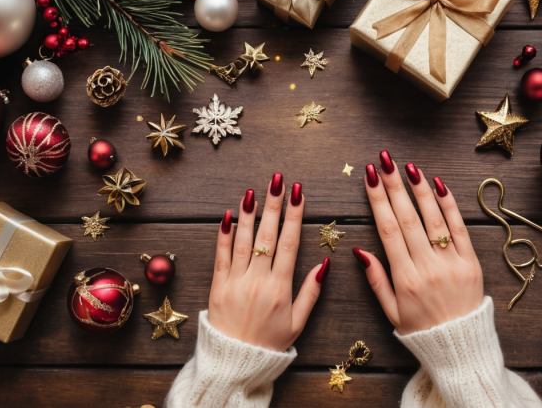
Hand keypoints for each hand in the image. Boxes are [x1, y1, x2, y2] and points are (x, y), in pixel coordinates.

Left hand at [208, 174, 328, 350]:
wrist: (235, 361)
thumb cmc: (269, 344)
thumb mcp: (298, 322)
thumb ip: (311, 292)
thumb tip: (324, 263)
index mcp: (280, 288)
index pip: (289, 244)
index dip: (294, 216)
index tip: (297, 194)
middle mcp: (258, 281)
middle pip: (267, 236)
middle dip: (273, 205)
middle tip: (277, 181)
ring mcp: (235, 281)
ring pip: (243, 241)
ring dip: (249, 213)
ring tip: (254, 190)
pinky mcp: (217, 285)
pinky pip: (221, 256)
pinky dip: (224, 235)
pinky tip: (229, 215)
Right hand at [353, 151, 483, 333]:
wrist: (461, 346)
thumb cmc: (422, 330)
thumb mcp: (390, 311)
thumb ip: (375, 279)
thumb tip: (359, 250)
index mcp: (404, 278)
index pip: (387, 229)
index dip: (377, 200)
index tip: (369, 177)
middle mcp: (427, 266)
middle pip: (407, 217)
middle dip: (393, 185)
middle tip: (384, 160)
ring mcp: (451, 263)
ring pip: (433, 218)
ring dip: (419, 189)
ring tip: (407, 166)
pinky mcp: (471, 262)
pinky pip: (459, 228)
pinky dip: (449, 205)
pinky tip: (437, 184)